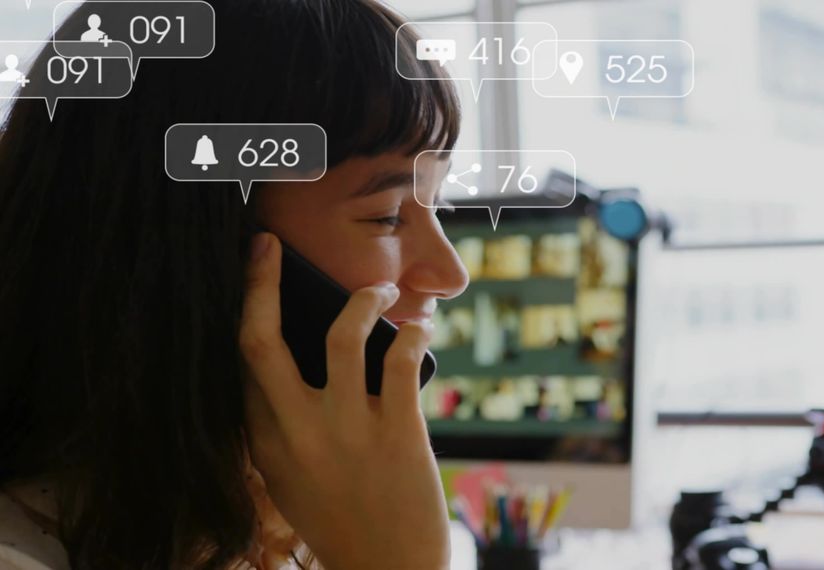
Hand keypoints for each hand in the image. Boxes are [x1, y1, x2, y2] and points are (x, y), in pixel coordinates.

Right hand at [239, 232, 450, 569]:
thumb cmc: (341, 522)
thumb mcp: (291, 479)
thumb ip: (281, 428)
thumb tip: (288, 373)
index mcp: (265, 442)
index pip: (239, 362)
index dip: (243, 308)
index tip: (250, 268)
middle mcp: (296, 432)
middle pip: (259, 342)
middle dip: (259, 283)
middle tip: (267, 243)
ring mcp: (346, 431)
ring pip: (341, 337)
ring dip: (364, 299)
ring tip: (382, 289)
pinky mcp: (397, 434)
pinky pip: (401, 362)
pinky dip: (412, 333)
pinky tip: (419, 328)